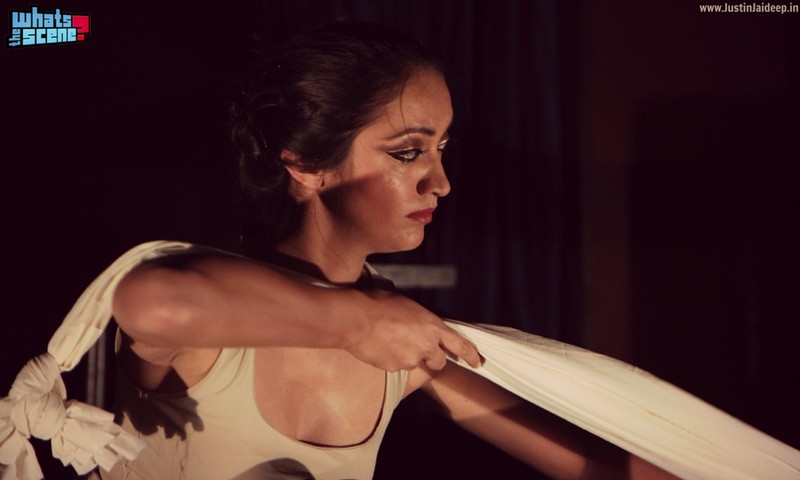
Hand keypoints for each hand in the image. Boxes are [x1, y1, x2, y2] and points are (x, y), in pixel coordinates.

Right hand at [344, 289, 481, 370]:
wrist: (356, 319)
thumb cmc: (379, 304)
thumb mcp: (408, 306)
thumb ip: (420, 320)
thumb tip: (419, 326)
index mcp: (433, 326)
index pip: (460, 345)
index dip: (470, 355)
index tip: (477, 362)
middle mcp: (426, 346)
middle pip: (439, 362)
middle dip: (433, 359)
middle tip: (421, 351)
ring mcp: (410, 360)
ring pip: (415, 364)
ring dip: (408, 356)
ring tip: (390, 341)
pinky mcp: (394, 369)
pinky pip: (397, 367)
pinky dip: (392, 360)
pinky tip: (380, 347)